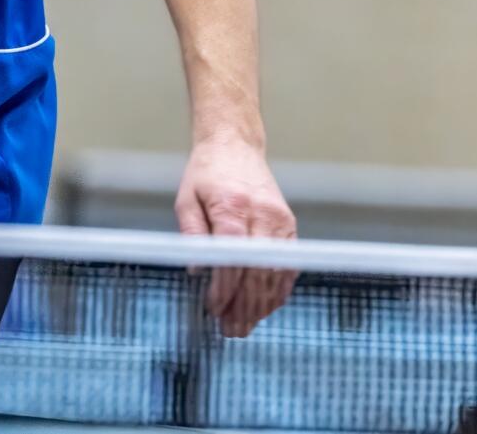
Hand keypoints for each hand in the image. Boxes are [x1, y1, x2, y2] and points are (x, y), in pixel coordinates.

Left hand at [175, 138, 296, 337]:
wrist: (235, 147)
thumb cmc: (206, 174)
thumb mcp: (186, 199)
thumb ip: (192, 235)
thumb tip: (198, 271)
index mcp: (231, 205)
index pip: (233, 256)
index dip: (224, 287)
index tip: (213, 308)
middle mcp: (261, 214)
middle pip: (257, 270)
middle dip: (243, 305)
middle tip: (230, 330)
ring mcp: (280, 221)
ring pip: (276, 273)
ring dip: (261, 305)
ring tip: (243, 326)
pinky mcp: (289, 225)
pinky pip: (287, 266)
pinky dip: (276, 291)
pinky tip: (263, 308)